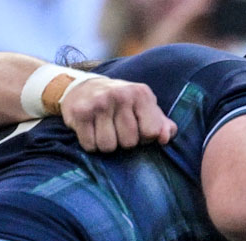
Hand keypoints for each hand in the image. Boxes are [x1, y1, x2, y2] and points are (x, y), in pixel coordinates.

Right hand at [60, 76, 174, 152]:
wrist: (84, 88)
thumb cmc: (123, 104)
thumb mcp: (145, 109)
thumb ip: (162, 125)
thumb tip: (165, 138)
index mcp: (141, 94)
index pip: (151, 132)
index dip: (145, 138)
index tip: (137, 129)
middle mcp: (120, 95)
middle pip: (129, 142)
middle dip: (124, 142)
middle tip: (117, 128)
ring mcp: (99, 102)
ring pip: (108, 146)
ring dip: (106, 145)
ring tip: (104, 130)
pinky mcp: (80, 112)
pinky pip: (90, 145)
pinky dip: (90, 144)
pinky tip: (91, 130)